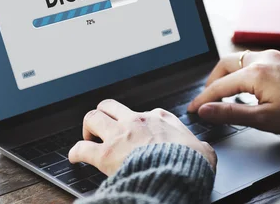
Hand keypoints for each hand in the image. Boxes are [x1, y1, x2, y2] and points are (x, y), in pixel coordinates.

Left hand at [69, 99, 216, 175]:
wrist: (178, 173)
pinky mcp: (106, 154)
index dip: (138, 122)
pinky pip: (81, 148)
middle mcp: (137, 121)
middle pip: (110, 106)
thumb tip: (204, 152)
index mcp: (160, 119)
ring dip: (88, 127)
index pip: (144, 112)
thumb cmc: (190, 163)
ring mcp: (119, 135)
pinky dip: (75, 152)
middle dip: (104, 114)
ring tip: (88, 137)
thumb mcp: (203, 150)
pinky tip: (75, 157)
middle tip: (103, 127)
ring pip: (92, 117)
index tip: (137, 132)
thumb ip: (199, 147)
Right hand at [187, 50, 279, 135]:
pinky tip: (246, 86)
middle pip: (224, 65)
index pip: (219, 86)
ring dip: (227, 75)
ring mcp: (272, 56)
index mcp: (254, 73)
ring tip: (225, 94)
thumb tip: (206, 110)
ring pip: (238, 60)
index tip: (192, 110)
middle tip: (208, 99)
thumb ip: (231, 113)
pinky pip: (252, 60)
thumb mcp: (263, 119)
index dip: (203, 99)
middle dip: (212, 81)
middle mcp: (261, 59)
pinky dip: (241, 71)